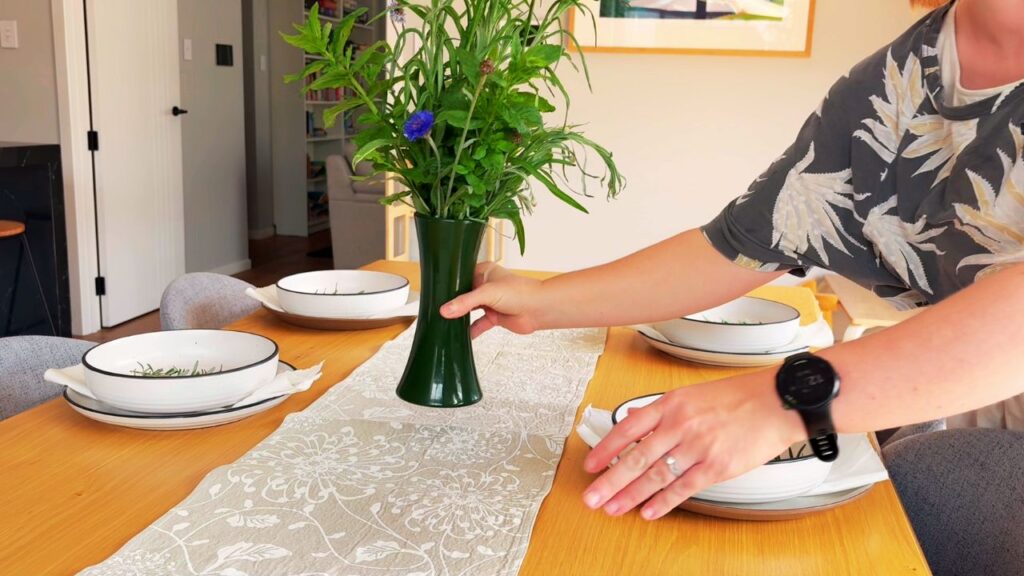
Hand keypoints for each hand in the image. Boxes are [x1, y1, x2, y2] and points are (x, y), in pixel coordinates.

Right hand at [440, 262, 544, 337]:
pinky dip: (471, 331)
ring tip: (443, 324)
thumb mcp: (488, 293)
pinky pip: (479, 325)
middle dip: (452, 304)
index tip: (433, 293)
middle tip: (434, 310)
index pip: (461, 277)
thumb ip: (465, 302)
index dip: (449, 285)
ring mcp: (490, 302)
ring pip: (470, 310)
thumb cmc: (519, 292)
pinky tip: (461, 337)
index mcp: (484, 272)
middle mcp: (485, 286)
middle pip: (463, 295)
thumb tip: (444, 311)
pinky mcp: (495, 317)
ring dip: (460, 317)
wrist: (540, 309)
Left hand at [582, 374, 804, 519]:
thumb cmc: (739, 398)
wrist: (776, 402)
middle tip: (591, 497)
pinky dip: (663, 502)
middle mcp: (681, 424)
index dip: (606, 448)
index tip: (590, 464)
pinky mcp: (717, 466)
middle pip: (636, 457)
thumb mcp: (692, 395)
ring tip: (613, 508)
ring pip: (656, 475)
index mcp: (672, 404)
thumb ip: (663, 412)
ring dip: (630, 495)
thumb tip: (634, 423)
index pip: (628, 427)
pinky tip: (648, 511)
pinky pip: (683, 488)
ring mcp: (698, 446)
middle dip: (610, 480)